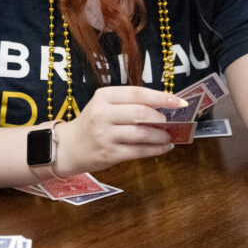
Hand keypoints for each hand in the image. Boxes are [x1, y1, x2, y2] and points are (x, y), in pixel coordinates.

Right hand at [53, 86, 182, 174]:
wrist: (69, 147)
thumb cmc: (92, 123)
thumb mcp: (104, 105)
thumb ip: (129, 103)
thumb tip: (163, 105)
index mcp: (103, 96)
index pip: (137, 93)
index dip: (161, 97)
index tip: (178, 101)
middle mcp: (102, 114)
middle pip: (141, 113)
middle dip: (161, 118)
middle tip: (169, 122)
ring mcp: (105, 135)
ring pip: (142, 134)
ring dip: (161, 136)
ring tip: (167, 136)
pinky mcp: (109, 154)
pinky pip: (139, 151)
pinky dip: (155, 150)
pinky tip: (163, 147)